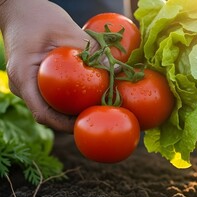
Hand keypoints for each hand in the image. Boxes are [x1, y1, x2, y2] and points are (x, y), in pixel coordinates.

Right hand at [0, 0, 96, 131]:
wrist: (19, 8)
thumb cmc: (39, 16)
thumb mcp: (67, 30)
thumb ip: (90, 50)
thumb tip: (117, 69)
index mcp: (23, 76)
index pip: (44, 113)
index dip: (67, 124)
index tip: (90, 123)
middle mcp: (22, 86)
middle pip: (49, 114)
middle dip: (74, 121)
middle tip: (101, 119)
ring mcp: (27, 86)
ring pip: (50, 107)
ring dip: (72, 112)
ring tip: (98, 112)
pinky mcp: (35, 82)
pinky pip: (52, 97)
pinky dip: (69, 100)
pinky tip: (90, 99)